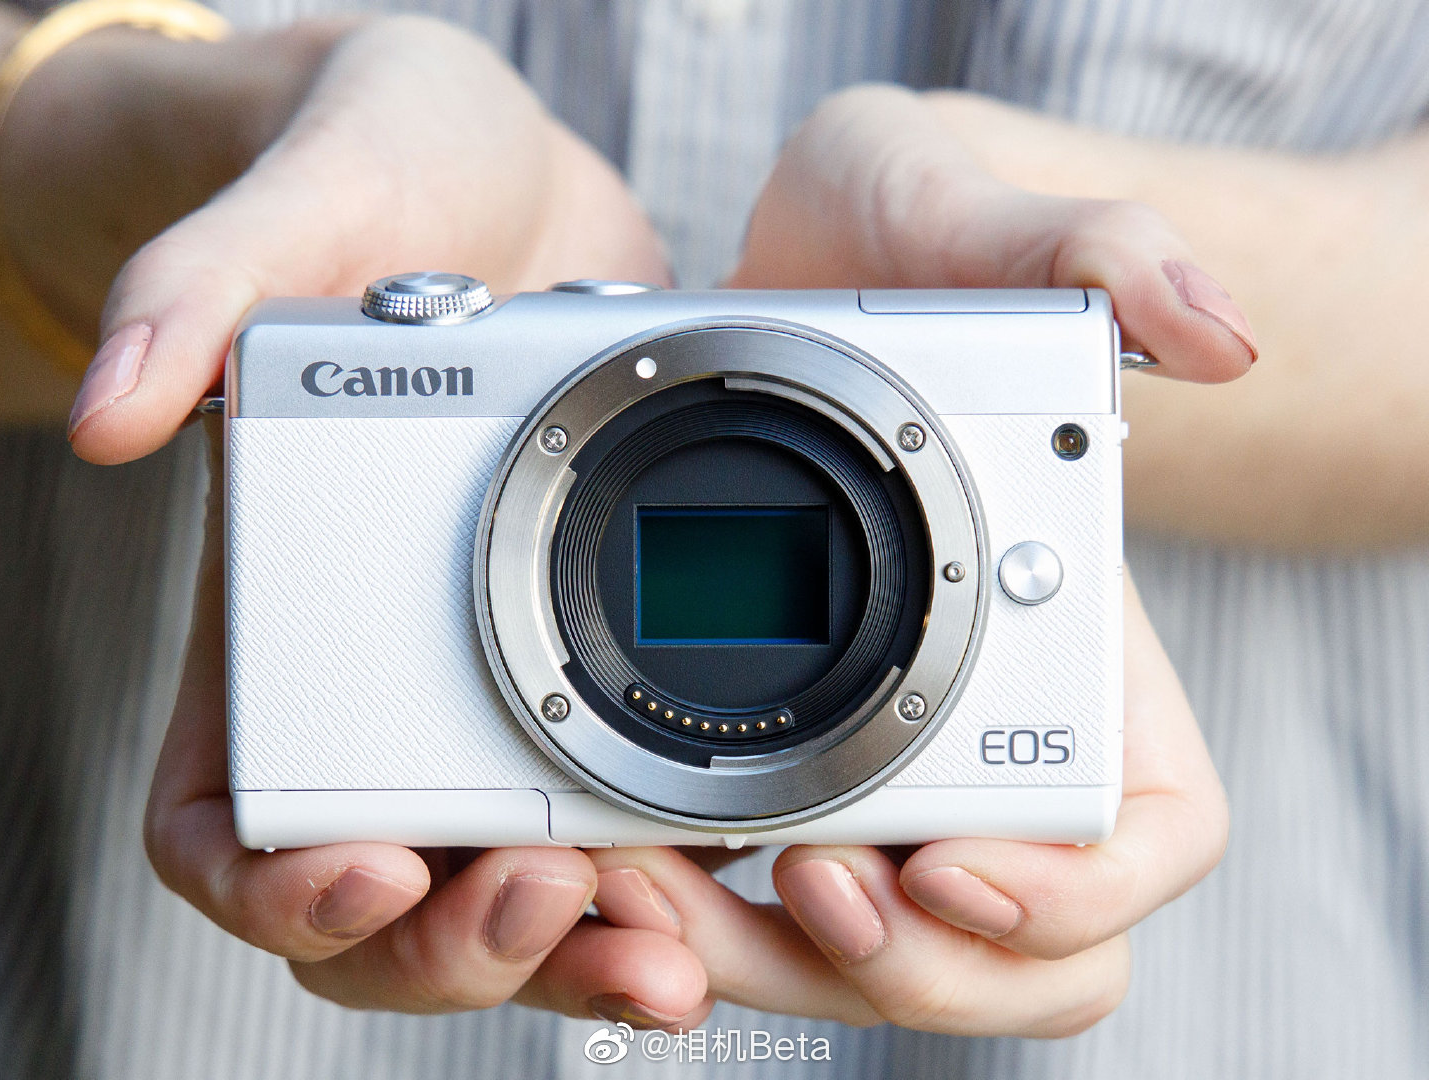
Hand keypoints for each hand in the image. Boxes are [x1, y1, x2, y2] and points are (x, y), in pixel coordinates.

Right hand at [70, 16, 710, 1024]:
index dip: (280, 890)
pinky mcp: (607, 653)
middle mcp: (384, 674)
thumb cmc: (379, 177)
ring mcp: (499, 677)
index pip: (224, 826)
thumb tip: (116, 405)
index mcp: (278, 618)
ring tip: (675, 946)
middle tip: (571, 919)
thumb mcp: (305, 198)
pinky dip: (675, 856)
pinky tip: (740, 856)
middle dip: (472, 946)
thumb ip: (202, 284)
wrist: (509, 180)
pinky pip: (634, 799)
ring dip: (589, 939)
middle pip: (392, 896)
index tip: (371, 876)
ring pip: (520, 876)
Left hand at [582, 84, 1234, 1035]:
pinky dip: (687, 909)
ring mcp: (878, 750)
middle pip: (997, 945)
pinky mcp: (770, 748)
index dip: (1068, 896)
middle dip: (896, 963)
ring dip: (763, 959)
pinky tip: (610, 859)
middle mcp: (986, 722)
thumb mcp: (992, 216)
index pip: (1145, 835)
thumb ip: (1108, 249)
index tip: (949, 871)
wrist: (803, 263)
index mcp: (1077, 642)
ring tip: (649, 884)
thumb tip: (1219, 329)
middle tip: (790, 890)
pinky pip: (746, 886)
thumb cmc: (921, 241)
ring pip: (862, 946)